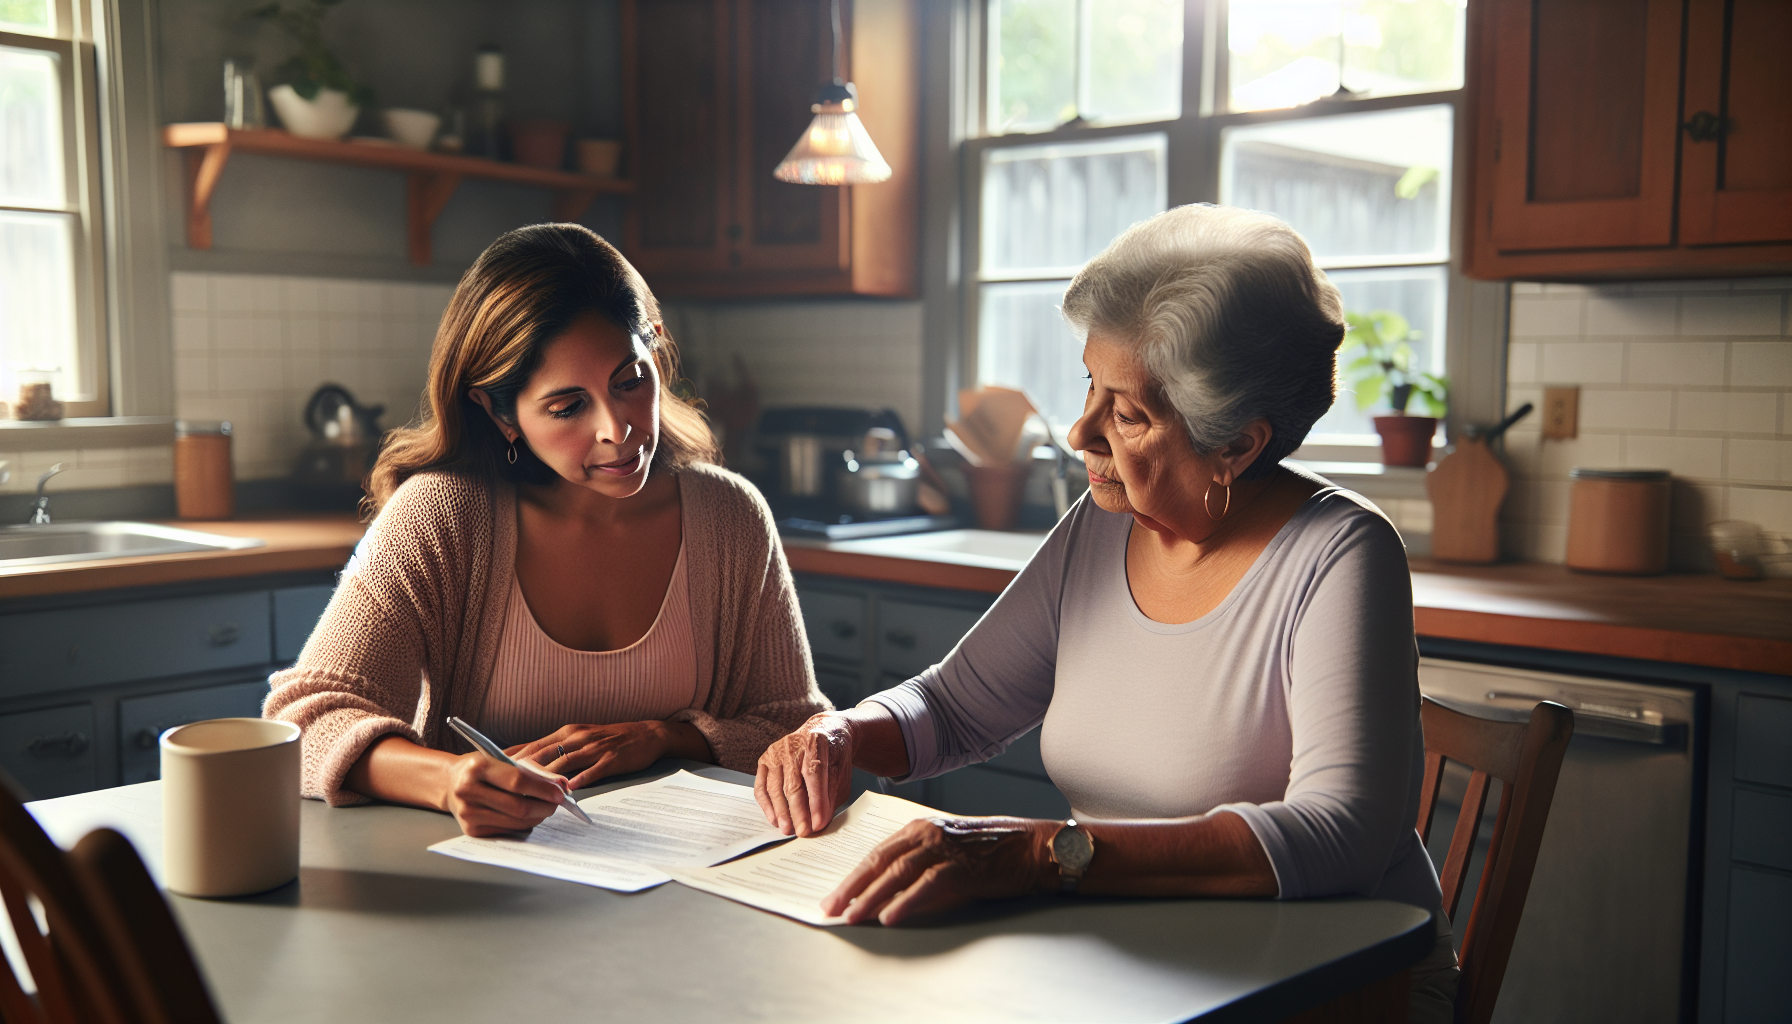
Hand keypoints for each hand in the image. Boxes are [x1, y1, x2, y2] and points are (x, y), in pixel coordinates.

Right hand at [441, 750, 570, 837]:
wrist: (449, 783)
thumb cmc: (481, 768)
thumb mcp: (500, 758)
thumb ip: (530, 769)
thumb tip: (561, 784)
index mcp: (477, 767)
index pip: (517, 781)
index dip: (543, 788)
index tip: (561, 792)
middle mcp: (468, 791)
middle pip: (518, 806)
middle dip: (545, 806)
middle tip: (558, 802)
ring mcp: (468, 814)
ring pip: (516, 822)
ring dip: (538, 816)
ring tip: (546, 807)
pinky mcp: (471, 831)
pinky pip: (508, 830)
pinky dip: (525, 824)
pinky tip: (529, 815)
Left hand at [507, 721, 677, 788]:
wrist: (647, 734)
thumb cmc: (611, 740)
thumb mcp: (581, 739)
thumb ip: (557, 751)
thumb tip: (529, 763)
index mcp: (567, 733)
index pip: (534, 745)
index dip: (513, 756)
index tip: (491, 766)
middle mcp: (577, 737)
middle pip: (545, 754)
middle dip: (523, 769)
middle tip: (502, 783)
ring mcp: (595, 747)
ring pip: (565, 763)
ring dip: (548, 778)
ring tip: (530, 791)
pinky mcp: (612, 758)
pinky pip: (594, 770)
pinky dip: (581, 779)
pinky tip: (570, 790)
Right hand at [755, 712, 854, 836]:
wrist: (822, 731)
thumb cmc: (833, 755)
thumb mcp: (840, 772)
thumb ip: (830, 795)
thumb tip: (819, 822)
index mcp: (816, 742)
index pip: (814, 774)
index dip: (816, 801)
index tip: (818, 823)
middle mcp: (792, 744)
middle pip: (793, 783)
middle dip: (798, 812)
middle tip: (803, 832)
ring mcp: (775, 751)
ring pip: (775, 787)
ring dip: (781, 812)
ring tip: (788, 830)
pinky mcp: (765, 760)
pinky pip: (761, 786)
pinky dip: (767, 805)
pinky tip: (775, 819)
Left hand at [822, 816, 1056, 924]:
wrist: (1033, 847)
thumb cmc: (992, 850)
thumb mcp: (948, 851)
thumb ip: (919, 864)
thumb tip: (887, 894)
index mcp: (920, 828)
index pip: (877, 853)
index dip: (853, 876)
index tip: (835, 895)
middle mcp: (927, 833)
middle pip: (880, 861)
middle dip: (852, 887)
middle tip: (831, 908)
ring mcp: (945, 848)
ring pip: (897, 872)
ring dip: (872, 896)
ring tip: (853, 915)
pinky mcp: (963, 867)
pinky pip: (928, 885)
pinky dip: (907, 901)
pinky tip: (891, 916)